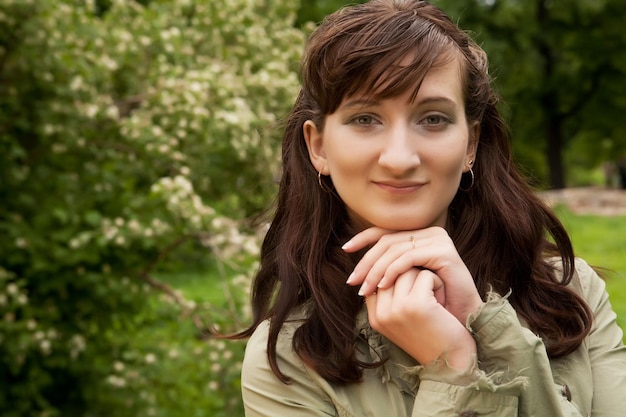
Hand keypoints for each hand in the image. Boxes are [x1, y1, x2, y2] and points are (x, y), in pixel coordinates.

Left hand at [344, 226, 481, 325]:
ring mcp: (439, 239)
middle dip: (367, 260)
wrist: (459, 321)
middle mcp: (431, 233)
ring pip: (396, 249)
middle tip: (353, 280)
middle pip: (389, 241)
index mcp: (420, 236)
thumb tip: (357, 268)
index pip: (386, 232)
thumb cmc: (432, 305)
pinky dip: (393, 271)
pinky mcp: (444, 251)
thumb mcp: (405, 284)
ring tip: (365, 288)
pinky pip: (410, 257)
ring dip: (376, 269)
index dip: (364, 238)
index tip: (345, 249)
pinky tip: (383, 286)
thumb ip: (387, 270)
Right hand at [365, 268, 476, 368]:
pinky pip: (424, 275)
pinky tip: (441, 299)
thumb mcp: (402, 319)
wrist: (452, 364)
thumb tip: (386, 264)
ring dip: (424, 277)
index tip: (414, 290)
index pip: (376, 278)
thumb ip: (390, 298)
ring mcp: (396, 309)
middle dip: (411, 275)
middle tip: (427, 293)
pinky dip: (436, 282)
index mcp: (375, 317)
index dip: (396, 276)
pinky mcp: (415, 304)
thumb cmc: (431, 337)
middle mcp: (381, 314)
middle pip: (390, 270)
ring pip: (406, 269)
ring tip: (434, 297)